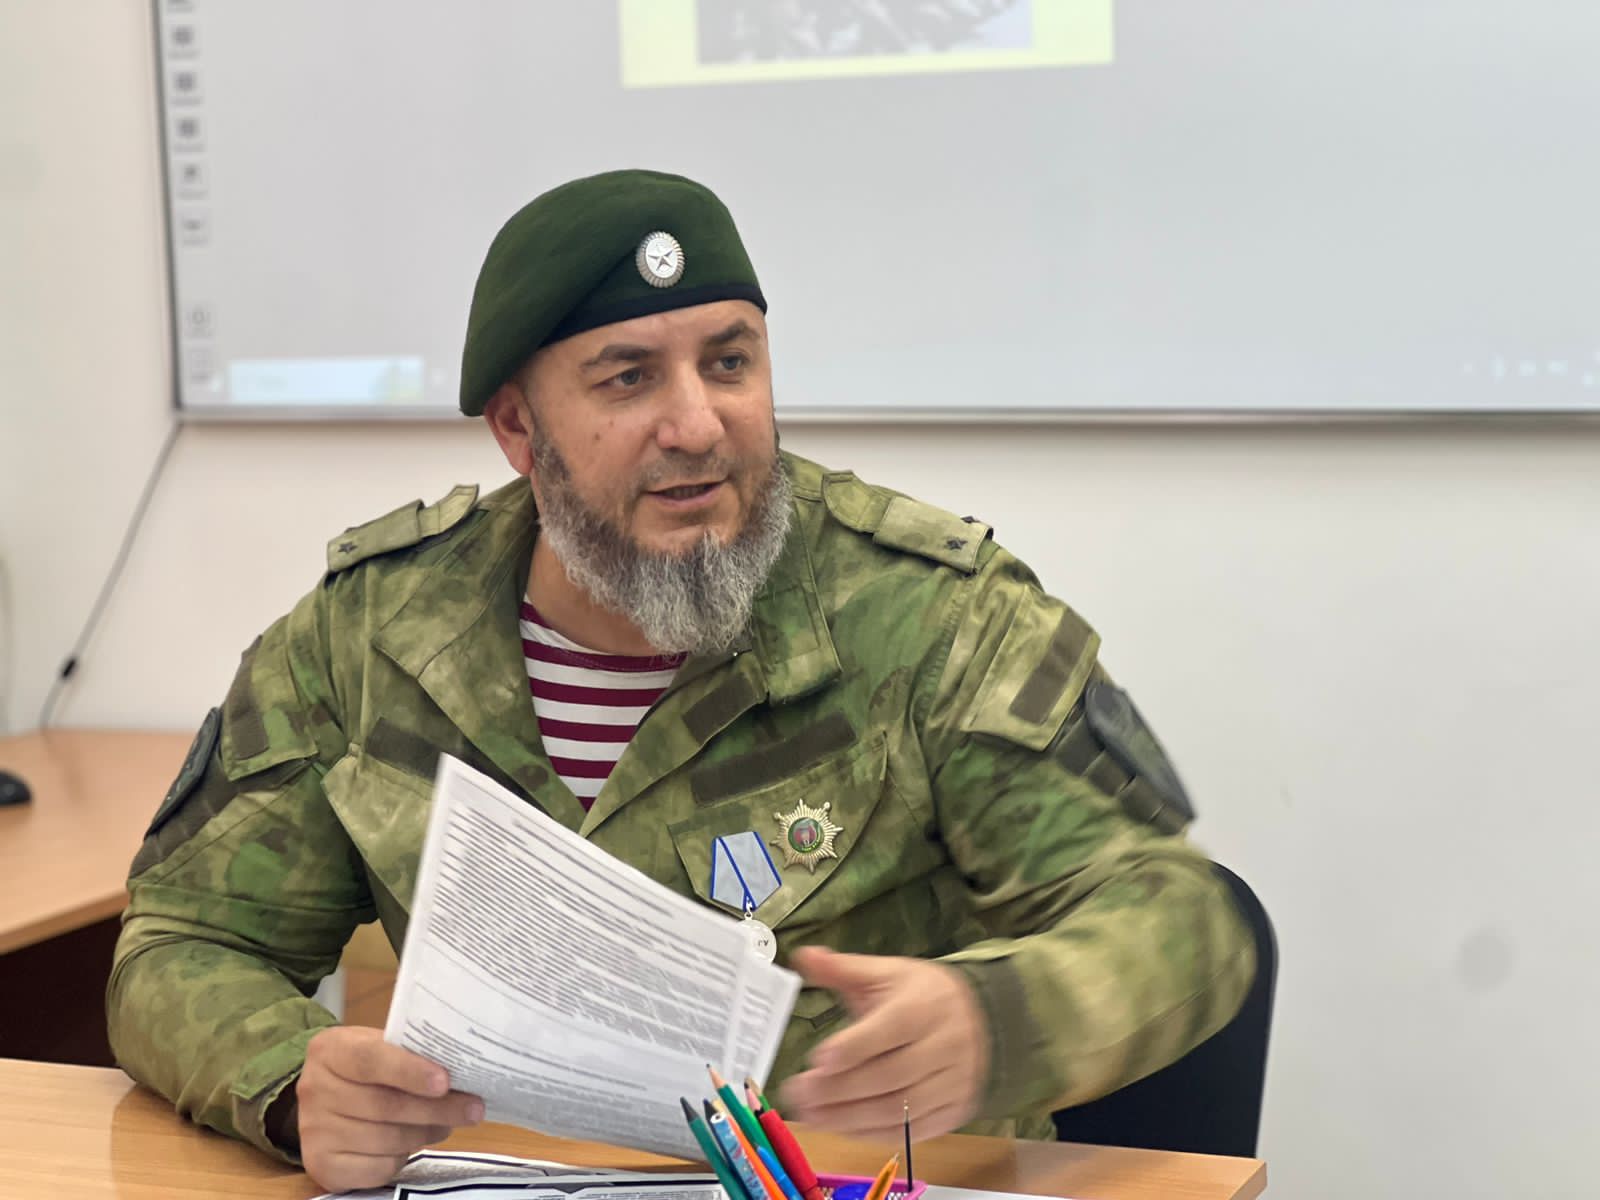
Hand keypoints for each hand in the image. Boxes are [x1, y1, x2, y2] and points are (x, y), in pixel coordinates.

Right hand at [295, 1026, 484, 1190]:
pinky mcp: (321, 1165)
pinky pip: (376, 1168)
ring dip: (425, 1133)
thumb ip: (411, 1054)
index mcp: (330, 1050)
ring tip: (446, 1124)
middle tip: (473, 1109)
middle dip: (436, 1109)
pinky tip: (412, 1143)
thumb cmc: (366, 1067)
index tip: (445, 1082)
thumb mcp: (380, 1046)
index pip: (371, 1059)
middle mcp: (314, 1089)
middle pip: (384, 1105)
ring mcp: (314, 1130)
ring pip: (385, 1139)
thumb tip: (463, 1071)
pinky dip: (402, 1158)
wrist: (325, 1099)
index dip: (410, 1071)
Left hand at [780, 947, 987, 1140]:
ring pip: (899, 1110)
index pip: (892, 1029)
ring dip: (849, 1118)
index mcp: (925, 1006)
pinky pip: (908, 1132)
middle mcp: (944, 1046)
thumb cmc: (921, 996)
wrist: (982, 1022)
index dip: (854, 1047)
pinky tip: (839, 1126)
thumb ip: (843, 969)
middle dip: (840, 1089)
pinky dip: (870, 1134)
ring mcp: (952, 1084)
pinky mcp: (952, 1113)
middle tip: (799, 1093)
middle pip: (891, 1076)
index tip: (817, 1059)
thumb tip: (804, 955)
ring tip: (810, 1114)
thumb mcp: (887, 973)